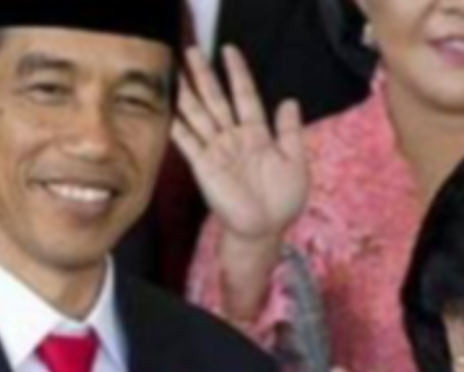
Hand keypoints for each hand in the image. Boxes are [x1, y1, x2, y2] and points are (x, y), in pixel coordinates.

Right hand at [172, 45, 308, 249]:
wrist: (264, 229)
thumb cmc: (282, 201)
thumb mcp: (296, 162)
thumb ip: (291, 132)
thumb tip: (289, 101)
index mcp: (257, 134)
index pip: (245, 95)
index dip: (237, 73)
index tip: (230, 51)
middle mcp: (233, 138)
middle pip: (216, 99)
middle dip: (204, 75)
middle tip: (192, 50)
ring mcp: (216, 150)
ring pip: (199, 114)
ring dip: (187, 92)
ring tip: (175, 70)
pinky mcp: (203, 165)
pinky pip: (187, 141)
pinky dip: (176, 124)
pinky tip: (166, 106)